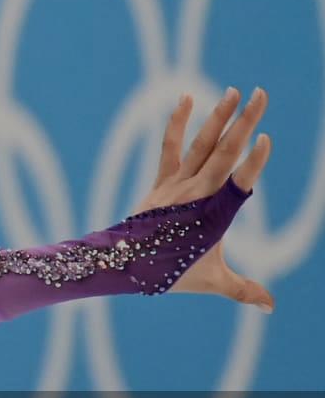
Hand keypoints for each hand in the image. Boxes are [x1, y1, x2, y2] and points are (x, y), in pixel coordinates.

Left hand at [131, 87, 273, 312]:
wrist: (125, 264)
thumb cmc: (170, 273)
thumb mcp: (211, 281)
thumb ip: (243, 290)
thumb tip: (272, 307)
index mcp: (215, 215)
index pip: (239, 184)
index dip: (253, 163)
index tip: (266, 140)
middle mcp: (197, 194)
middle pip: (225, 153)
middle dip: (245, 123)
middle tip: (262, 94)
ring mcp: (178, 184)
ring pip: (202, 145)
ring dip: (218, 117)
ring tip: (233, 91)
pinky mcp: (162, 181)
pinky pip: (170, 147)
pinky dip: (177, 123)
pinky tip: (186, 98)